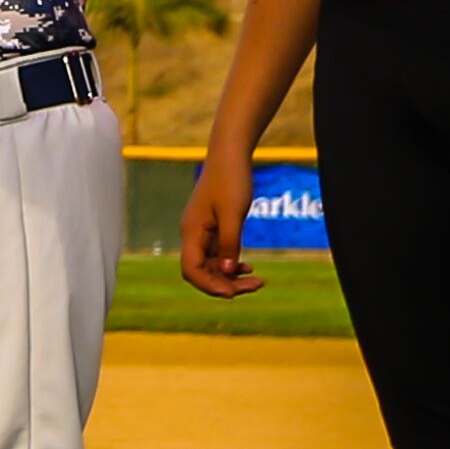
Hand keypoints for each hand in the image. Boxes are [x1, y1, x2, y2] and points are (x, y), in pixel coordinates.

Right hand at [177, 152, 263, 298]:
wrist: (229, 155)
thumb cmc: (230, 180)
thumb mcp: (233, 213)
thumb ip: (230, 243)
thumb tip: (229, 272)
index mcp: (191, 232)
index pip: (191, 270)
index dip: (209, 285)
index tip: (233, 293)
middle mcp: (193, 235)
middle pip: (202, 272)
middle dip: (226, 284)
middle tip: (256, 287)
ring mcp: (202, 232)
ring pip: (212, 265)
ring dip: (232, 277)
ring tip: (258, 281)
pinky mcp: (212, 228)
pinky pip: (218, 254)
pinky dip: (232, 264)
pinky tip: (249, 268)